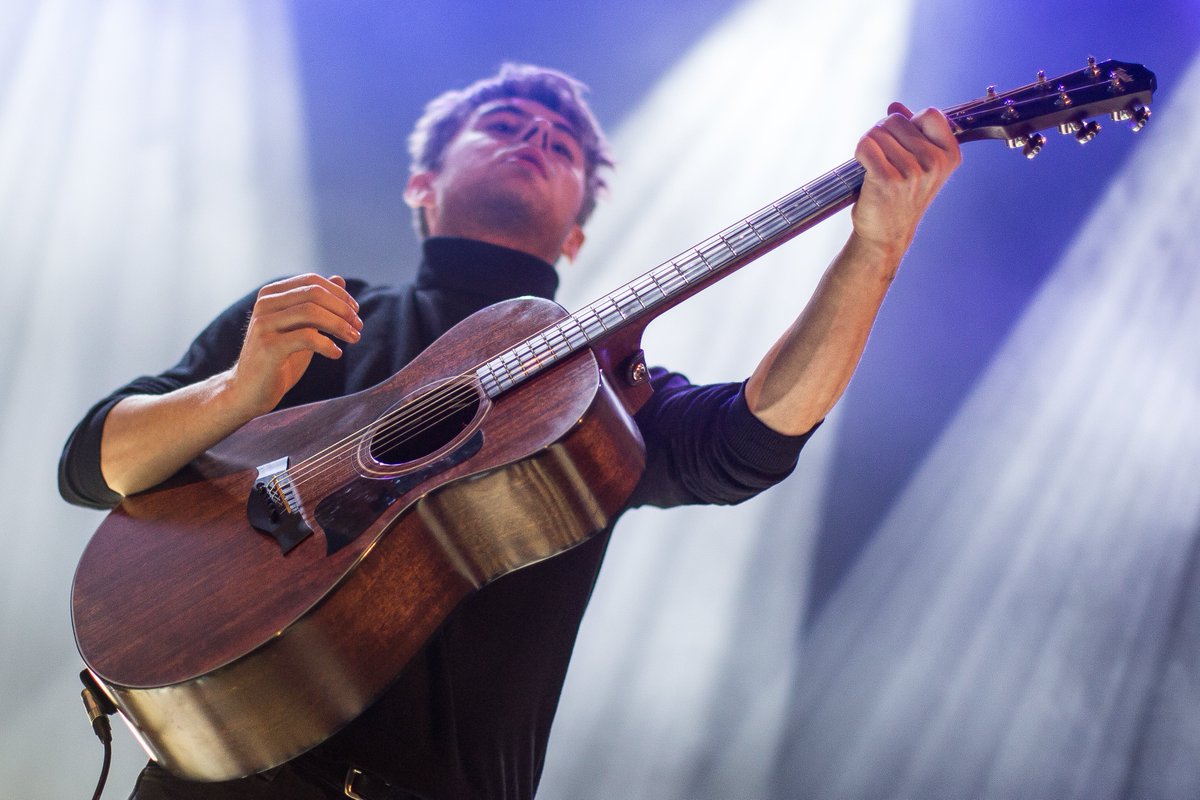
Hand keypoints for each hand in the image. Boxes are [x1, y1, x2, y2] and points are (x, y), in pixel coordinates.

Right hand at [227, 274, 362, 415]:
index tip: (355, 312)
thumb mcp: (301, 327)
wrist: (249, 391)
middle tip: (358, 326)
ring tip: (354, 338)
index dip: (339, 294)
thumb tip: (339, 279)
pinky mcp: (267, 346)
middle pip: (314, 293)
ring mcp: (264, 324)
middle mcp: (265, 304)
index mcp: (272, 294)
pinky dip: (327, 344)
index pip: (312, 281)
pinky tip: (336, 354)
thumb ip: (316, 305)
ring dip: (339, 325)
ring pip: (311, 312)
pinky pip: (305, 337)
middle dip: (343, 309)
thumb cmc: (278, 359)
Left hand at [851, 103, 960, 270]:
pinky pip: (866, 146)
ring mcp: (912, 173)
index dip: (910, 121)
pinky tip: (864, 167)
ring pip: (878, 132)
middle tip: (881, 155)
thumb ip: (910, 132)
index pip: (930, 114)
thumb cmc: (900, 197)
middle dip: (883, 132)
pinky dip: (859, 153)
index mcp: (949, 156)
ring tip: (874, 165)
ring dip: (870, 144)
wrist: (886, 235)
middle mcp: (934, 164)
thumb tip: (895, 106)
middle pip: (898, 120)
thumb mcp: (917, 164)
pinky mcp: (887, 180)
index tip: (903, 139)